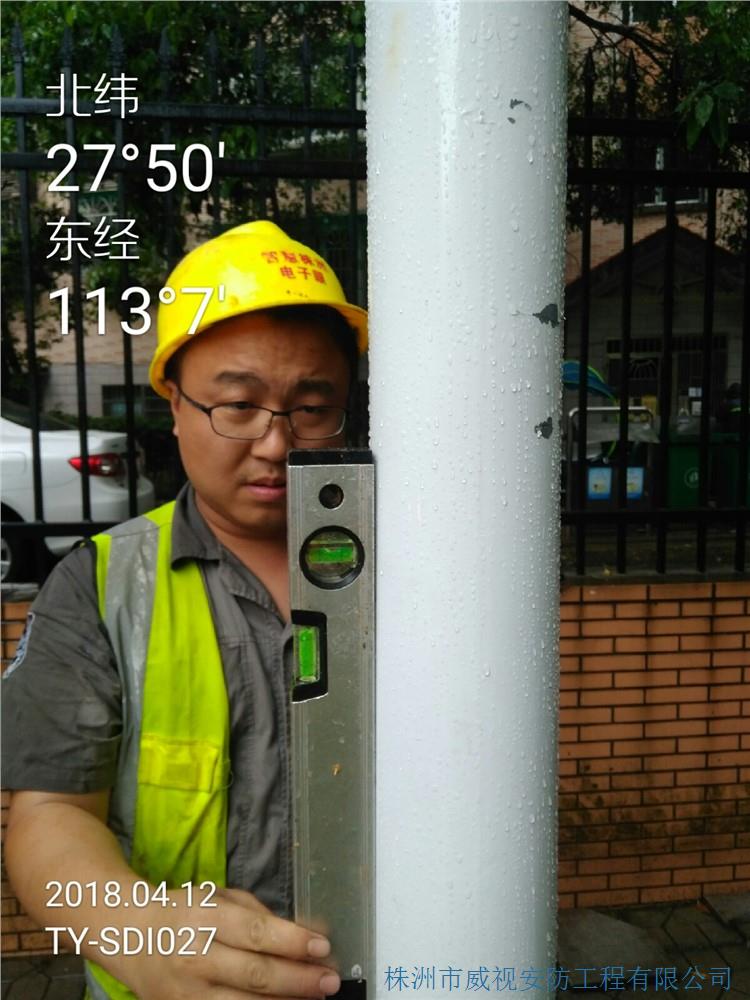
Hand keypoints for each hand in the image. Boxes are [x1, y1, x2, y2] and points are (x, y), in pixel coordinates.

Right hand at [126, 886, 340, 999]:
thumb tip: (309, 931)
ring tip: (315, 998)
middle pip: (255, 974)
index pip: (256, 932)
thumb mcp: (219, 896)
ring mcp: (186, 992)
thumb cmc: (183, 910)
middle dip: (298, 979)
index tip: (322, 947)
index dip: (292, 942)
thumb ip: (262, 913)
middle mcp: (195, 956)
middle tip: (330, 981)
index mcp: (205, 916)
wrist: (127, 933)